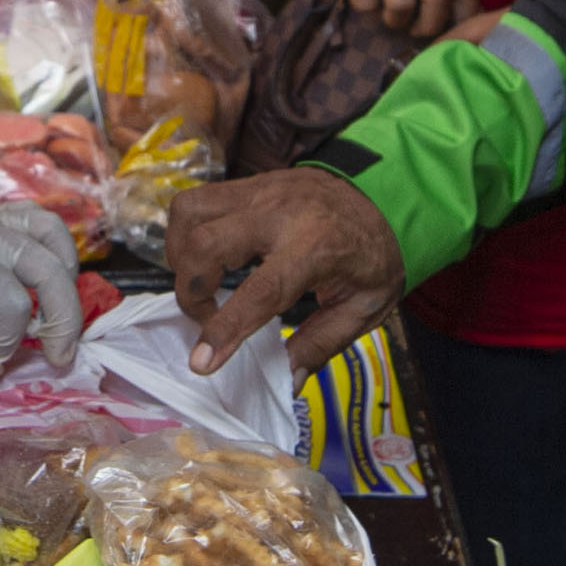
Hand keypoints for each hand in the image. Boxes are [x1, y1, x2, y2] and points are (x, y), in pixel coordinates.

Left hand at [0, 144, 84, 376]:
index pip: (11, 303)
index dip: (6, 344)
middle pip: (50, 270)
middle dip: (63, 319)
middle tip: (57, 358)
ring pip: (54, 238)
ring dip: (66, 280)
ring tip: (57, 318)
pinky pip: (38, 221)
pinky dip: (55, 248)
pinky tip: (47, 278)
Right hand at [167, 166, 404, 376]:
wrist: (386, 196)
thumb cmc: (374, 256)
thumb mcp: (364, 308)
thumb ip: (321, 344)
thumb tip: (286, 381)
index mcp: (318, 247)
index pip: (261, 290)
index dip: (226, 329)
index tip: (201, 362)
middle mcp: (281, 213)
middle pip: (206, 243)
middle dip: (190, 291)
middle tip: (206, 318)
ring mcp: (259, 191)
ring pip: (188, 213)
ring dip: (179, 257)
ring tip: (200, 285)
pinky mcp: (246, 184)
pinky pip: (194, 201)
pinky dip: (185, 234)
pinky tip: (203, 259)